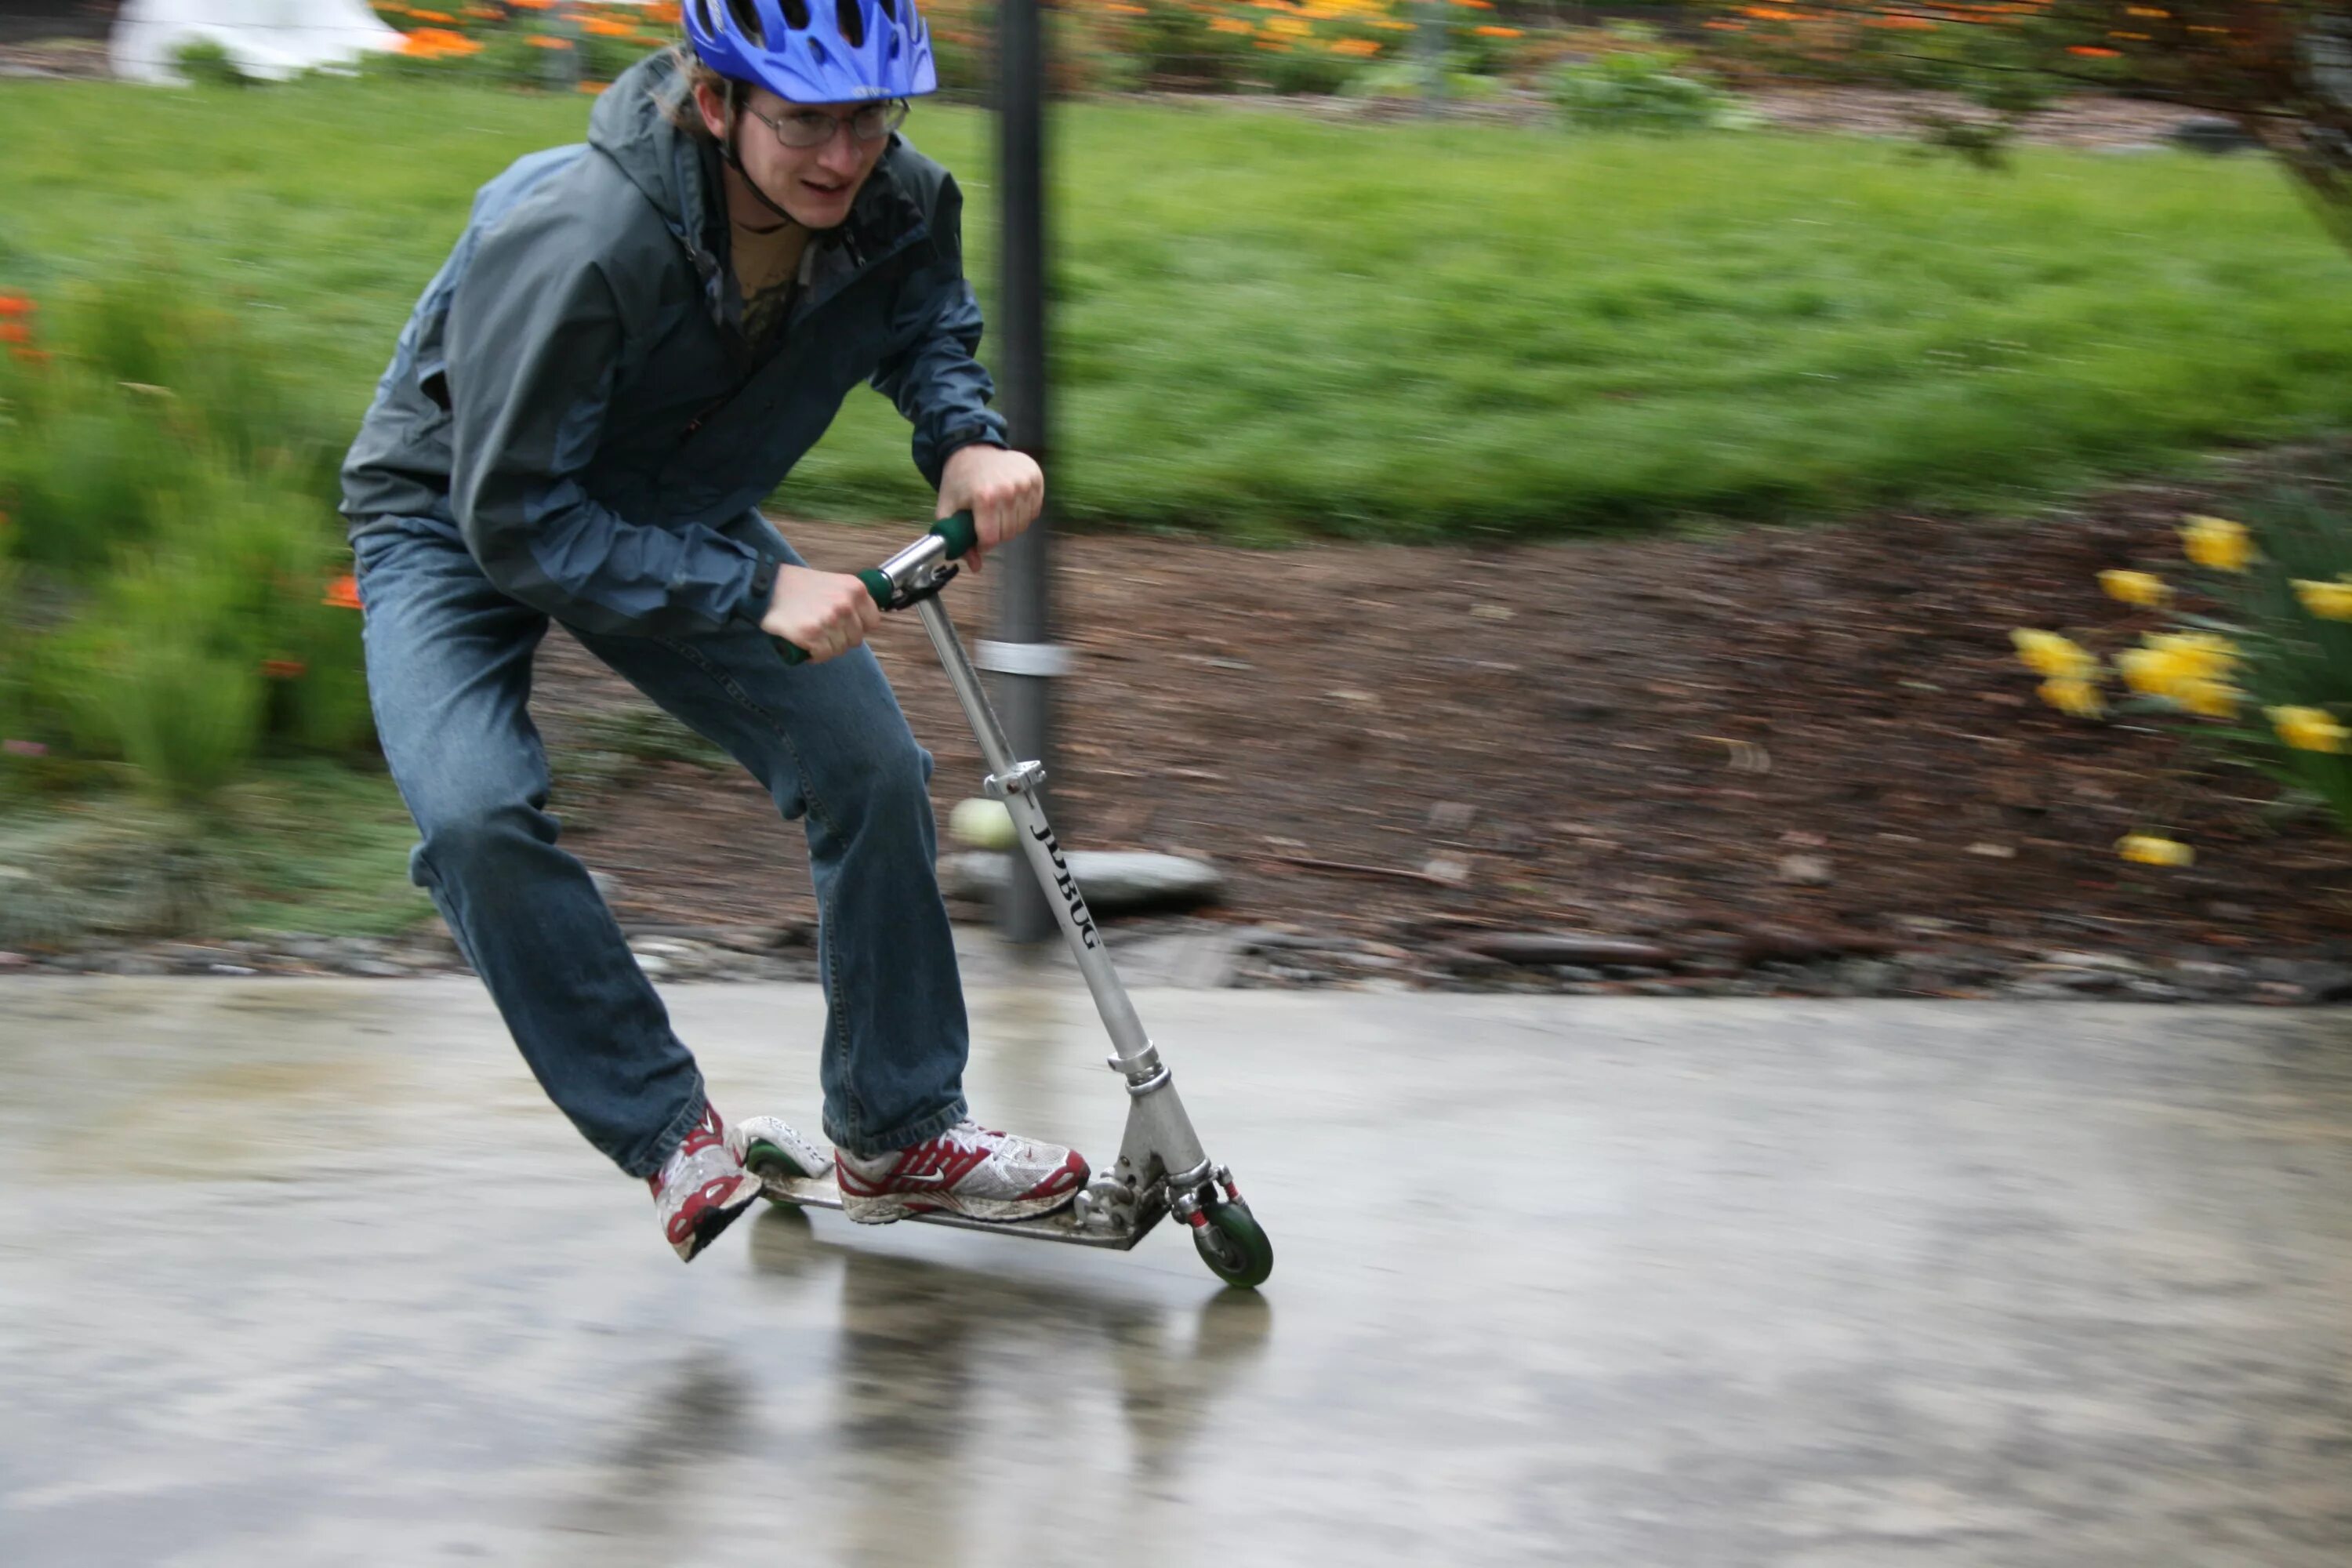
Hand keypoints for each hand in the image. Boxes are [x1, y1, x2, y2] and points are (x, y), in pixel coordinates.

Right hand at [759, 565, 882, 662]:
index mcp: (855, 589)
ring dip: (826, 648)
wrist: (766, 586)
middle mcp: (846, 604)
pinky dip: (814, 655)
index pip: (872, 621)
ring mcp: (830, 620)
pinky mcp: (813, 634)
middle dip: (840, 639)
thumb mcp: (832, 583)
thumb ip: (848, 599)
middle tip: (823, 633)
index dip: (857, 627)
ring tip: (813, 638)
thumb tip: (860, 623)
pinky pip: (823, 655)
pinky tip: (805, 646)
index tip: (844, 628)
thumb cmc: (796, 585)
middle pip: (855, 638)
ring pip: (840, 649)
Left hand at [937, 444, 1042, 575]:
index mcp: (984, 498)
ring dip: (1009, 524)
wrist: (972, 447)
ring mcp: (1025, 483)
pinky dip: (1022, 512)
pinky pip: (1033, 511)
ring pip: (1022, 524)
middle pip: (1008, 534)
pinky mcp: (1036, 478)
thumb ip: (957, 539)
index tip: (977, 535)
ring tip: (996, 510)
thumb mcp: (948, 508)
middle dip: (995, 534)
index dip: (982, 543)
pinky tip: (1009, 501)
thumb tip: (975, 566)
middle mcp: (1008, 491)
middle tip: (985, 520)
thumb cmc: (959, 480)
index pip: (991, 539)